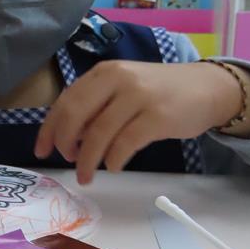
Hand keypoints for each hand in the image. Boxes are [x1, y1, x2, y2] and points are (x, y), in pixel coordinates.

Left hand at [34, 60, 242, 184]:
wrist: (207, 88)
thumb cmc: (159, 92)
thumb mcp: (123, 89)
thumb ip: (97, 106)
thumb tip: (69, 137)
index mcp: (104, 73)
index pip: (66, 101)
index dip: (49, 129)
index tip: (42, 151)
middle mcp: (118, 79)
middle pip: (76, 115)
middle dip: (65, 143)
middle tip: (67, 161)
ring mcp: (138, 96)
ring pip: (99, 133)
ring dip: (87, 160)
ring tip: (86, 176)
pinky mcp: (158, 117)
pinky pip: (125, 143)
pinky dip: (113, 160)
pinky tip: (113, 167)